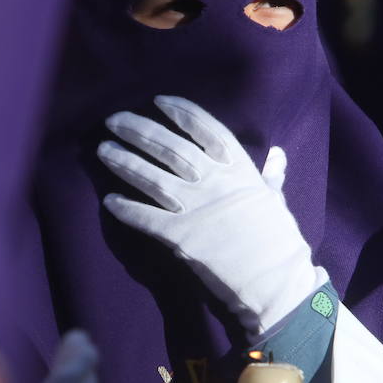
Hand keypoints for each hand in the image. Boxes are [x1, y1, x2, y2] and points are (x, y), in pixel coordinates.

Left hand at [97, 96, 321, 334]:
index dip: (180, 112)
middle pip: (169, 148)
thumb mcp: (276, 200)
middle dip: (138, 131)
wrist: (273, 281)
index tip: (158, 101)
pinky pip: (145, 218)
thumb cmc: (279, 240)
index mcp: (238, 169)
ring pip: (151, 177)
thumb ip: (270, 176)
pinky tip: (108, 201)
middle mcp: (212, 181)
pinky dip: (125, 209)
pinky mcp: (178, 235)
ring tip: (103, 151)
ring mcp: (193, 207)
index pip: (205, 128)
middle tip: (113, 121)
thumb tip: (277, 154)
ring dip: (124, 163)